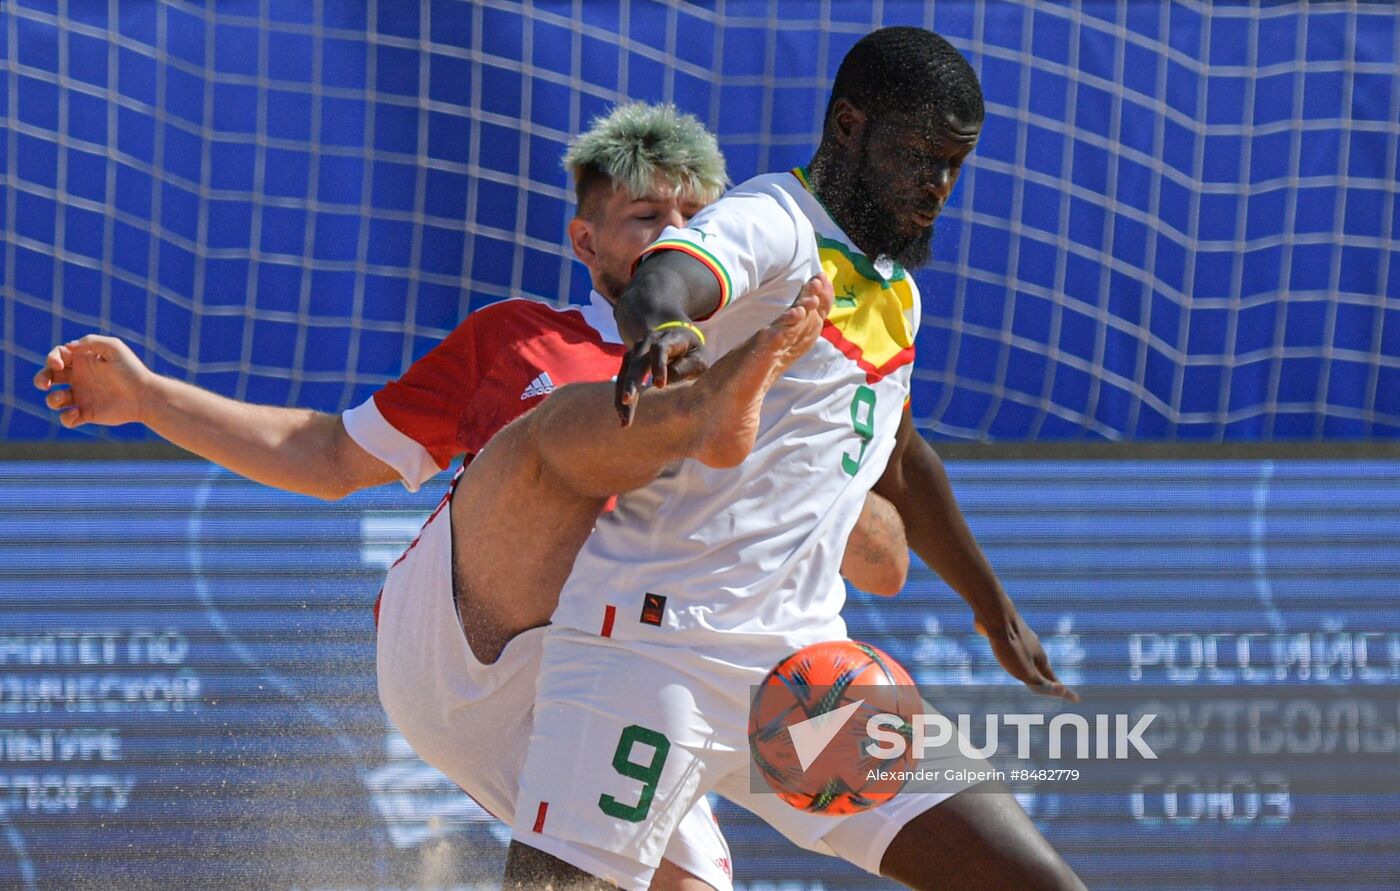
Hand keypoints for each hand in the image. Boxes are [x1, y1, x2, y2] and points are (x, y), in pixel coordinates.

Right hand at [33, 334, 154, 427]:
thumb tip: (68, 347)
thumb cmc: (132, 370)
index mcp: (83, 361)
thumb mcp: (114, 348)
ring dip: (52, 399)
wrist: (146, 396)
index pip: (57, 356)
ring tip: (64, 397)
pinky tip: (77, 412)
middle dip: (40, 379)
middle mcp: (79, 378)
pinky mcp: (86, 413)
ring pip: (54, 399)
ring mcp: (82, 397)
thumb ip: (91, 342)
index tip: (58, 364)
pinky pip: (67, 419)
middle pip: (48, 377)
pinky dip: (66, 417)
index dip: (51, 359)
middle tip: (44, 383)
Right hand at [614, 323, 707, 426]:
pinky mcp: (629, 363)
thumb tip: (664, 383)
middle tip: (627, 400)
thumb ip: (686, 367)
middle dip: (631, 383)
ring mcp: (635, 352)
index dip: (658, 366)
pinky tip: (622, 415)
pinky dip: (620, 397)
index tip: (660, 385)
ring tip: (625, 419)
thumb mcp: (699, 359)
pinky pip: (621, 380)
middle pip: (636, 362)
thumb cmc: (692, 353)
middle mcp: (647, 343)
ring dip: (622, 395)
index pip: (659, 349)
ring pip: (625, 373)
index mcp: (668, 339)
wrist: (680, 340)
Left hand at [976, 612, 1079, 702]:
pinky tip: (1009, 652)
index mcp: (1040, 659)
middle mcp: (1034, 649)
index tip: (1077, 700)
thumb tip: (1063, 691)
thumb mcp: (1025, 671)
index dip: (1065, 693)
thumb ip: (1041, 683)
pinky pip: (1014, 647)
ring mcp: (1021, 640)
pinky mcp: (1005, 634)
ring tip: (1035, 672)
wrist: (995, 615)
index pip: (1054, 680)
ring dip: (1035, 667)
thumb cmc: (1010, 646)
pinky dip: (1018, 655)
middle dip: (1050, 680)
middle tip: (1058, 688)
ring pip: (1030, 656)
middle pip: (1044, 668)